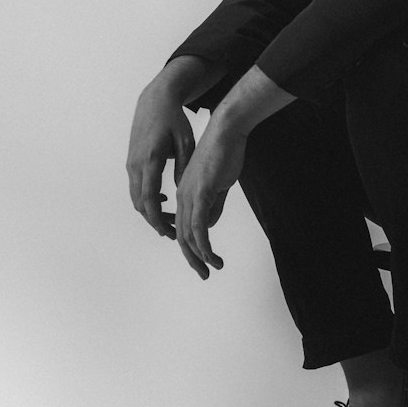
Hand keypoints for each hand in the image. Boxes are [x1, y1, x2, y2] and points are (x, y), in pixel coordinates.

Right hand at [127, 81, 196, 238]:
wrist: (155, 100)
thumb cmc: (174, 120)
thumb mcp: (186, 143)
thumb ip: (183, 169)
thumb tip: (182, 194)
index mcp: (150, 160)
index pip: (150, 199)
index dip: (158, 219)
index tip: (170, 232)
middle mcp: (136, 164)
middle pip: (139, 203)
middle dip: (154, 220)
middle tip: (172, 232)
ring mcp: (131, 162)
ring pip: (135, 197)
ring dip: (150, 211)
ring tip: (168, 220)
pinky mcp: (131, 161)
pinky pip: (135, 186)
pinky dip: (146, 198)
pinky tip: (164, 200)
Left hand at [173, 118, 247, 278]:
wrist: (226, 132)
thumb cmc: (224, 154)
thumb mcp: (219, 186)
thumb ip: (213, 206)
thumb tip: (208, 226)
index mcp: (184, 194)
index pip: (182, 227)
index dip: (190, 247)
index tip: (202, 261)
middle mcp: (182, 197)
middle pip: (181, 237)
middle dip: (193, 259)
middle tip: (204, 274)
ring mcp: (189, 195)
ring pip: (188, 236)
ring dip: (200, 256)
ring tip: (213, 269)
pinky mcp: (200, 194)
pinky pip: (199, 227)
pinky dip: (204, 245)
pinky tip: (212, 256)